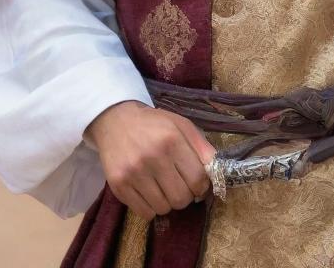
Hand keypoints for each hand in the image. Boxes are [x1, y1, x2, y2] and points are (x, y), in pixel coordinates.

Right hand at [84, 99, 216, 220]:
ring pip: (163, 208)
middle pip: (181, 198)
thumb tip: (216, 171)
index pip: (197, 179)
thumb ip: (202, 146)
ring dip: (167, 202)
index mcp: (172, 140)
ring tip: (163, 187)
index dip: (202, 186)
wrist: (116, 119)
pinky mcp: (118, 185)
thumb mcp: (181, 125)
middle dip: (185, 196)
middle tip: (180, 185)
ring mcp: (133, 173)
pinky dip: (151, 208)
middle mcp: (152, 157)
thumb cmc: (154, 124)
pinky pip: (145, 213)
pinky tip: (149, 192)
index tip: (198, 184)